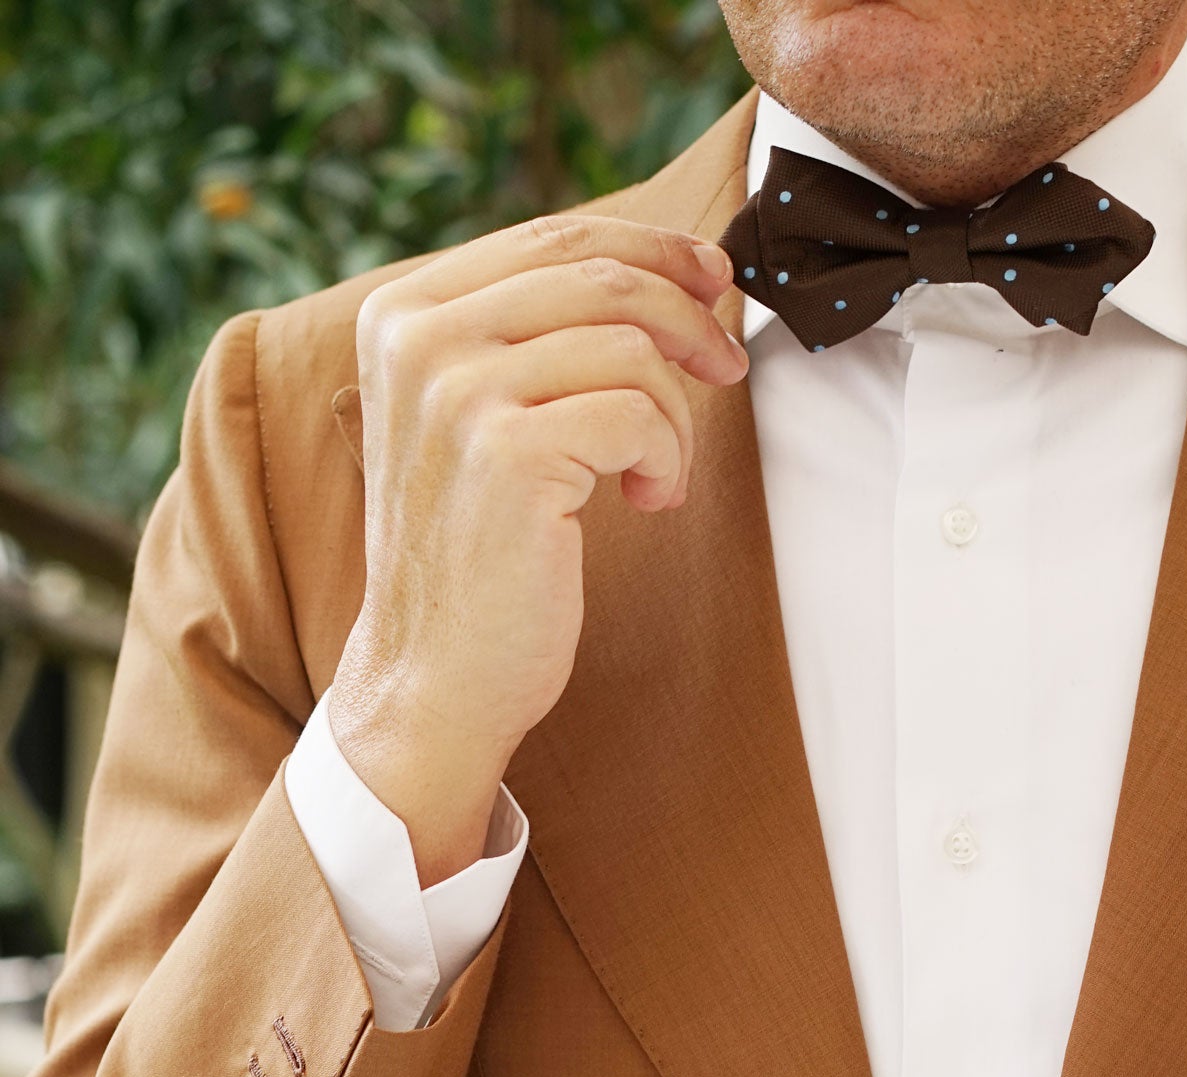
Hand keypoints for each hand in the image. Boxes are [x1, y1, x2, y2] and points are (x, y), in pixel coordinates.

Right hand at [327, 214, 747, 883]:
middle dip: (688, 316)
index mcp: (403, 312)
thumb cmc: (476, 557)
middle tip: (727, 368)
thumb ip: (529, 339)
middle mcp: (418, 337)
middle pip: (599, 273)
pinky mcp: (509, 454)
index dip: (653, 248)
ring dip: (673, 414)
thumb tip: (665, 272)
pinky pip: (638, 415)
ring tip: (654, 475)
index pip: (553, 235)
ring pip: (629, 344)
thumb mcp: (478, 419)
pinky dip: (665, 460)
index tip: (712, 281)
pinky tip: (645, 504)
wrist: (433, 676)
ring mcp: (457, 392)